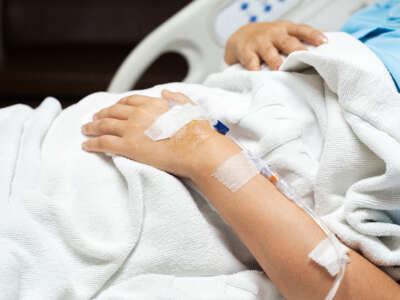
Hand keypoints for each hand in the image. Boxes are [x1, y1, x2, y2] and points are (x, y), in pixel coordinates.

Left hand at [81, 90, 221, 177]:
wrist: (195, 148)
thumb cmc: (196, 131)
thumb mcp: (189, 107)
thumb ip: (176, 97)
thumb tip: (165, 92)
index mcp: (153, 104)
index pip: (129, 102)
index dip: (118, 105)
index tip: (113, 109)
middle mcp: (139, 114)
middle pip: (113, 112)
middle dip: (101, 114)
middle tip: (94, 118)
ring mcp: (131, 129)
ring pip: (103, 125)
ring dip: (92, 127)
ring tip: (86, 130)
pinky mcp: (127, 146)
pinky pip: (103, 143)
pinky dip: (92, 143)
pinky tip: (86, 145)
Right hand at [224, 21, 327, 70]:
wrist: (239, 37)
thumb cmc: (266, 40)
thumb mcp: (282, 36)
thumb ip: (296, 42)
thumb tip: (319, 55)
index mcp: (286, 29)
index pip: (302, 30)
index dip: (313, 35)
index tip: (323, 43)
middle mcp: (273, 34)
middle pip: (287, 41)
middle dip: (296, 50)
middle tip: (305, 58)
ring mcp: (259, 42)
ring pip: (269, 51)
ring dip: (275, 60)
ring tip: (280, 68)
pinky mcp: (245, 51)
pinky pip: (251, 61)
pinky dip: (255, 69)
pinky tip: (259, 75)